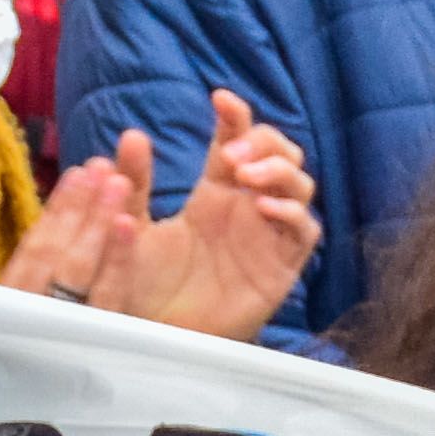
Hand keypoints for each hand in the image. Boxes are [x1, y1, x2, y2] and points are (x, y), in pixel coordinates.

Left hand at [18, 95, 322, 338]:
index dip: (236, 116)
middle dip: (262, 143)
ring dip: (279, 172)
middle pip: (279, 154)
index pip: (237, 140)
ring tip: (246, 178)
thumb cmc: (145, 285)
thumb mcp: (130, 226)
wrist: (158, 336)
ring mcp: (269, 234)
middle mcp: (247, 206)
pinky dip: (292, 213)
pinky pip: (304, 230)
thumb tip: (132, 135)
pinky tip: (264, 209)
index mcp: (215, 191)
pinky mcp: (283, 266)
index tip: (219, 99)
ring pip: (299, 185)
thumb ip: (133, 185)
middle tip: (231, 156)